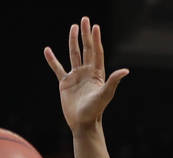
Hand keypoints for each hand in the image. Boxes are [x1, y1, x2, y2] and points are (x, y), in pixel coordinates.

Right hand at [44, 17, 128, 133]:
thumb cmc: (95, 111)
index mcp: (97, 73)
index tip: (95, 27)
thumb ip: (113, 81)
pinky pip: (57, 68)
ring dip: (73, 41)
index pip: (96, 52)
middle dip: (85, 35)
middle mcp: (86, 72)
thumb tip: (125, 71)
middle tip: (84, 20)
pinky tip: (48, 50)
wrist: (82, 123)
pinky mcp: (65, 83)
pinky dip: (52, 60)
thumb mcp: (105, 95)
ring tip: (73, 28)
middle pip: (86, 49)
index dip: (96, 39)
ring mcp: (75, 76)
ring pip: (73, 55)